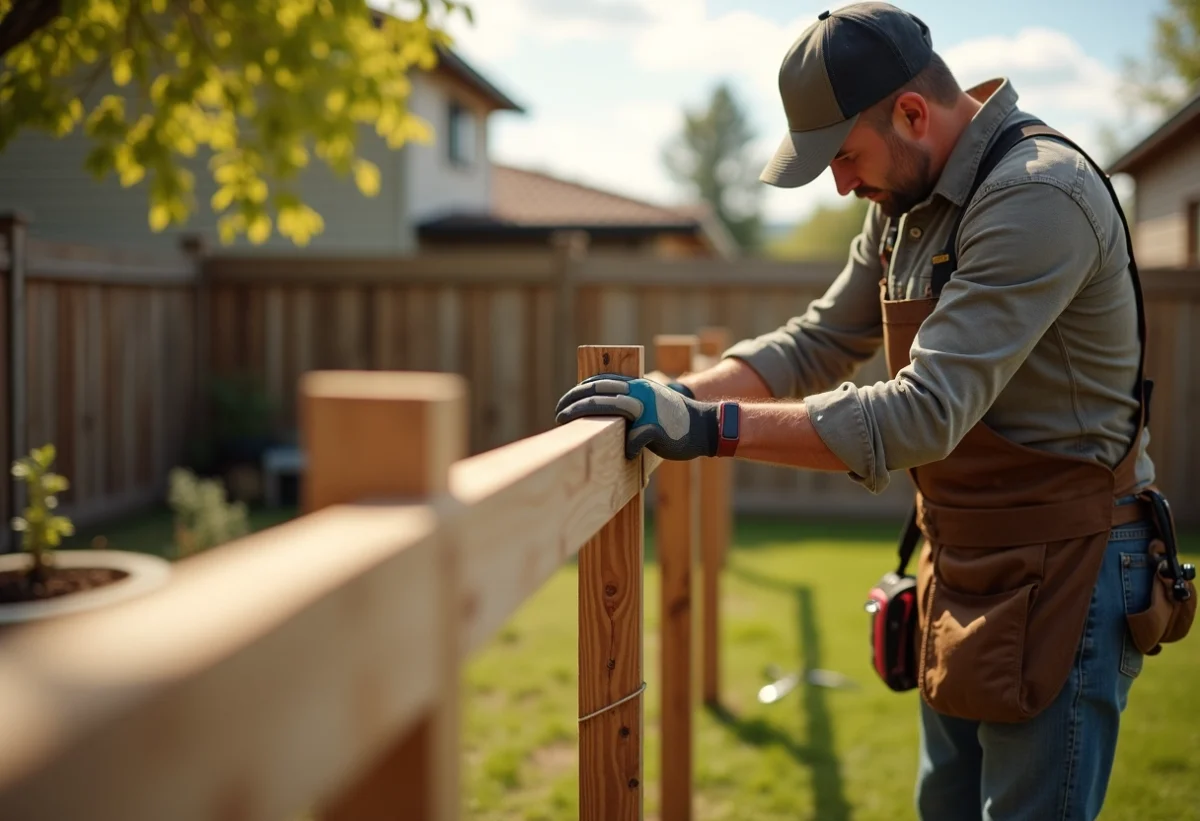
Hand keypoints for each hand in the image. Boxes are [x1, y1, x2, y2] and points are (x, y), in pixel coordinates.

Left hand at [555, 374, 716, 460]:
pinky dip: (626, 447)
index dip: (578, 391)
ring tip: (569, 426)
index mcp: (636, 385)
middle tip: (557, 415)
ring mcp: (648, 409)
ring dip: (585, 415)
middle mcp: (640, 392)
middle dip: (574, 403)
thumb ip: (629, 404)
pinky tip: (625, 454)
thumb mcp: (650, 403)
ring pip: (609, 407)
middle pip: (599, 393)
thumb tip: (601, 411)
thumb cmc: (673, 420)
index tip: (563, 403)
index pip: (600, 382)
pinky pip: (634, 439)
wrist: (705, 427)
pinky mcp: (656, 428)